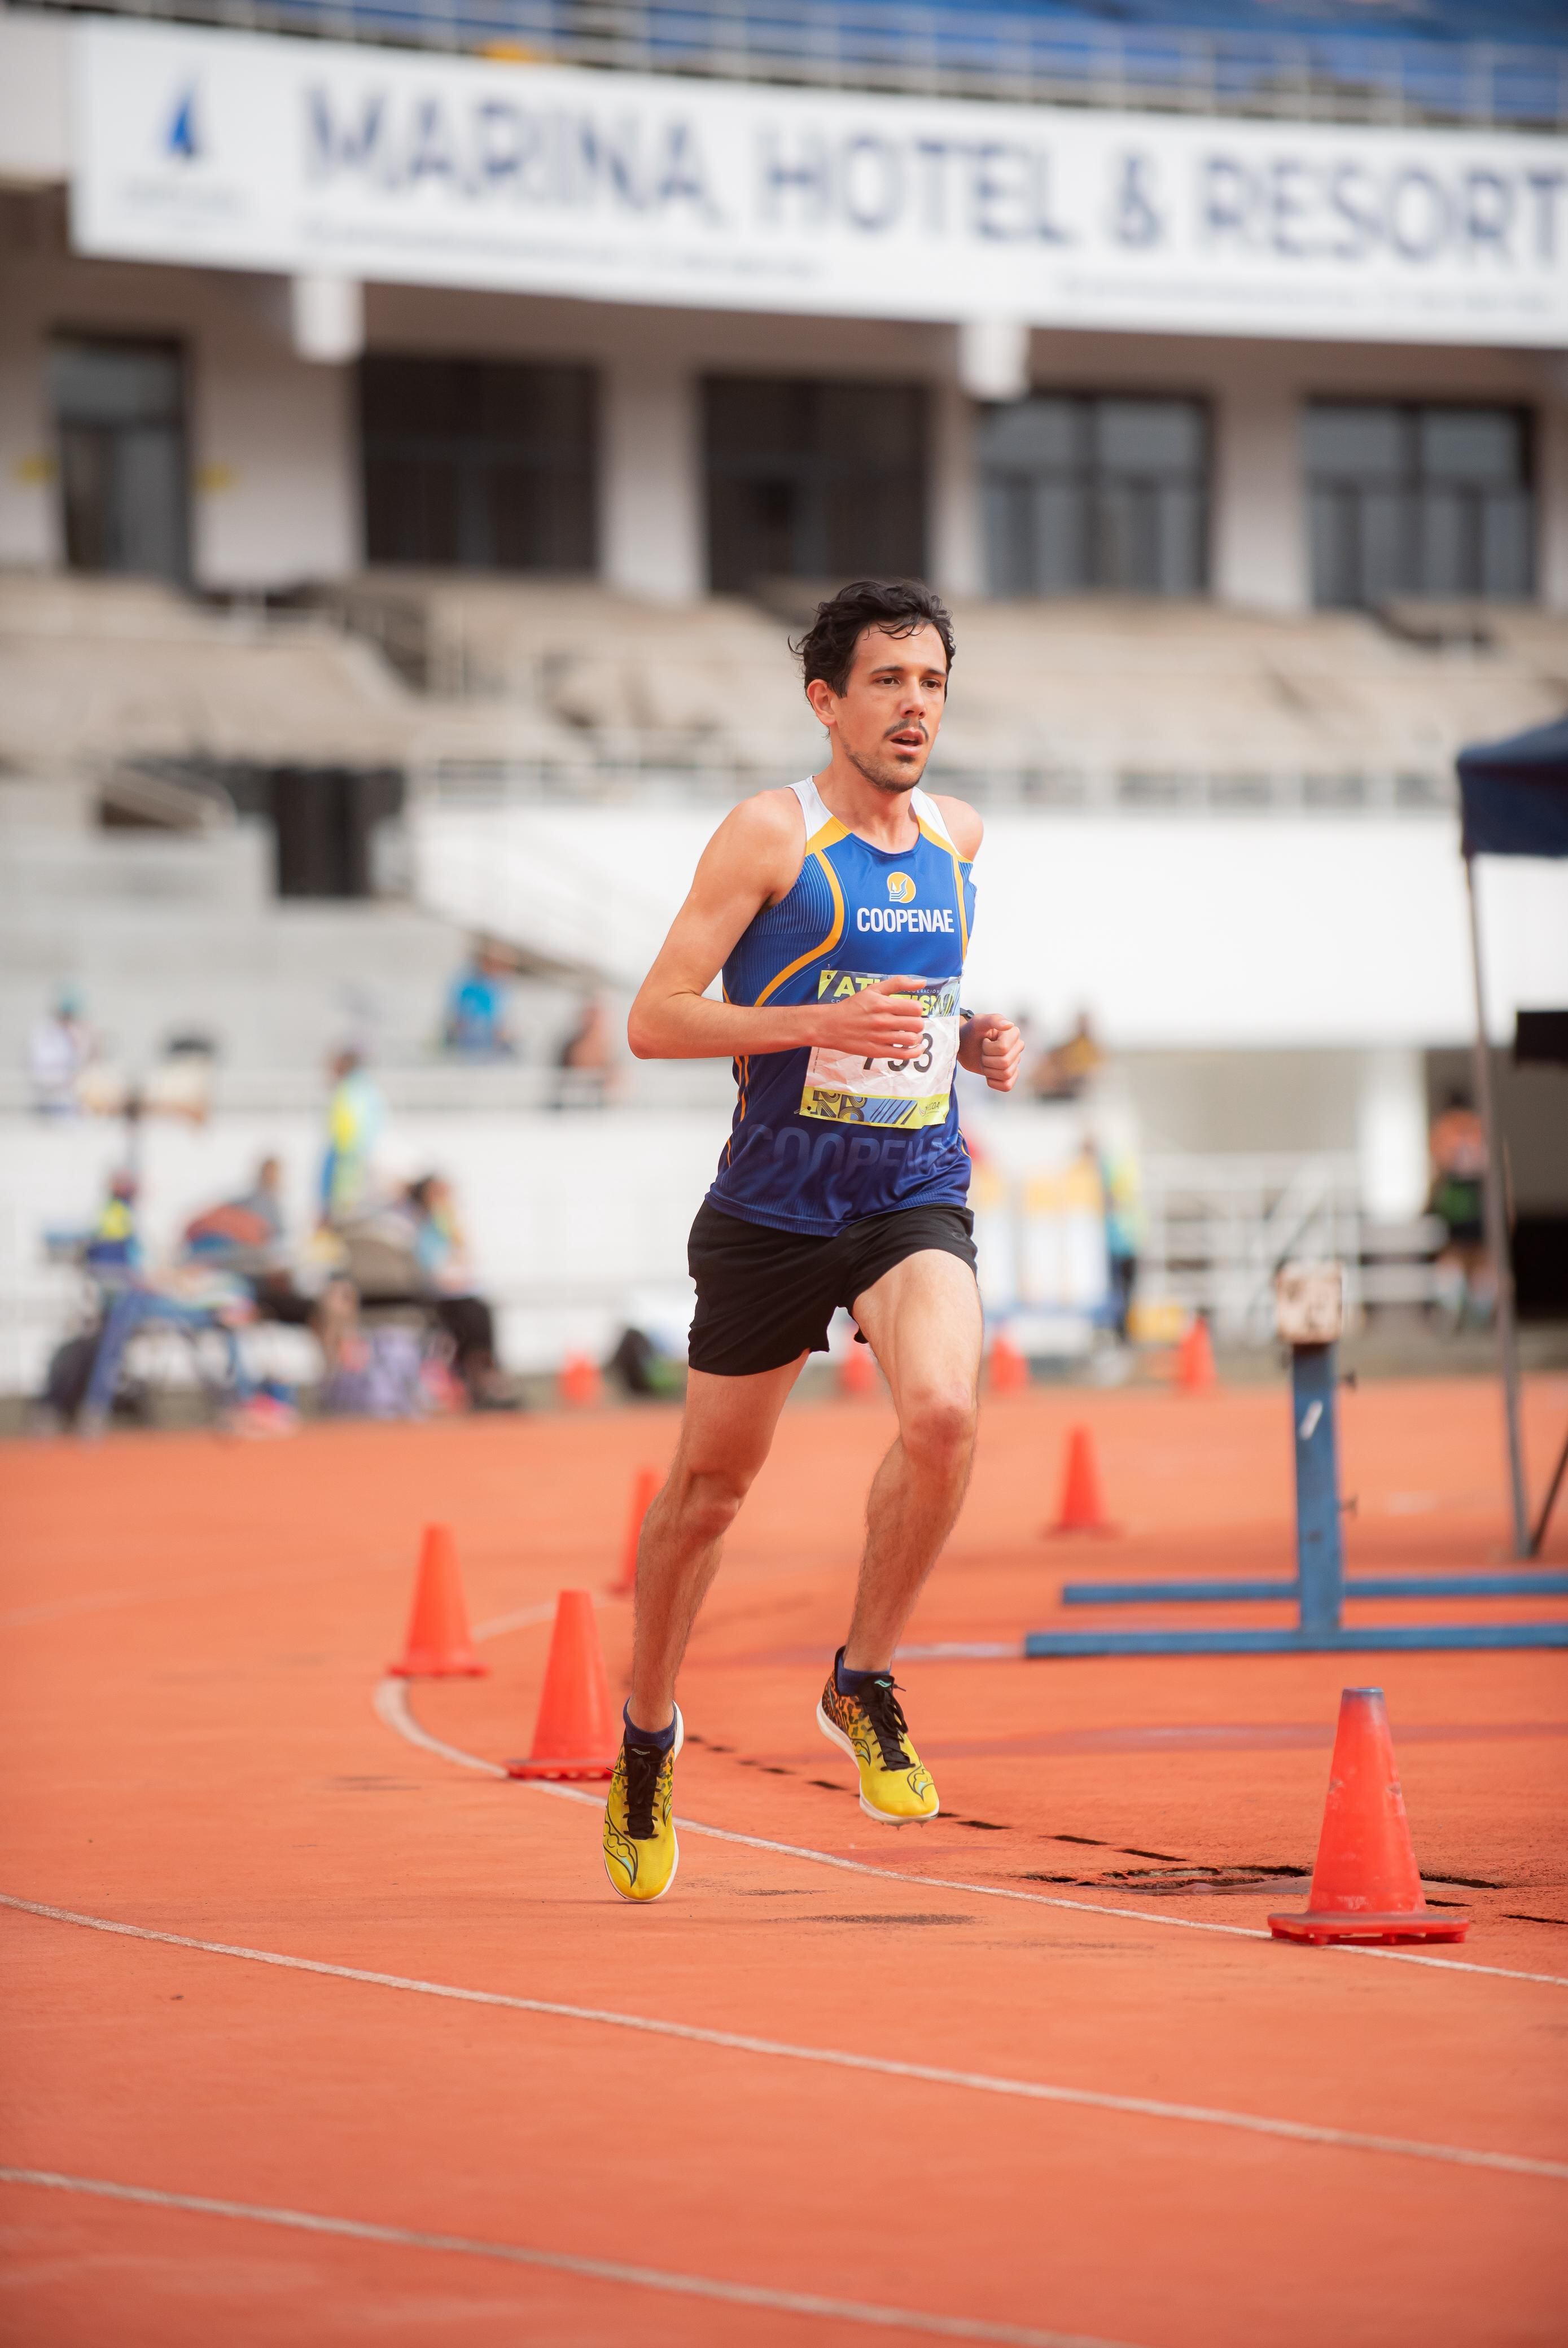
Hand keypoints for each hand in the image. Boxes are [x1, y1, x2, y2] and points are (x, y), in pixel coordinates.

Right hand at [811, 975, 928, 1058]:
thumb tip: (922, 982)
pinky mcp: (877, 1052)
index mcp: (883, 1004)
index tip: (910, 1010)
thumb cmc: (853, 1006)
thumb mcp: (873, 990)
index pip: (915, 1008)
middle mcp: (883, 1021)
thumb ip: (898, 983)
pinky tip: (918, 1047)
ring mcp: (881, 1038)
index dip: (917, 1008)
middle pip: (917, 1024)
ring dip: (917, 1036)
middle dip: (917, 1022)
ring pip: (912, 1039)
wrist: (830, 1025)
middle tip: (910, 1022)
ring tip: (911, 1033)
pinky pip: (904, 1055)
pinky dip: (916, 1052)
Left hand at [959, 1013, 1022, 1091]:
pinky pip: (1007, 1086)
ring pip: (1006, 1074)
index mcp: (1013, 1033)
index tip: (984, 1041)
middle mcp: (1017, 1047)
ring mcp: (1015, 1062)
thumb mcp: (978, 1022)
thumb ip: (993, 1020)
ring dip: (989, 1070)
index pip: (1003, 1048)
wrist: (964, 1046)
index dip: (989, 1048)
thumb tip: (1010, 1025)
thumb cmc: (971, 1032)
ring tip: (984, 1061)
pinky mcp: (1010, 1075)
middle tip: (982, 1053)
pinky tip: (988, 1075)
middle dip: (987, 1059)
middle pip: (1005, 1062)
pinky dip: (994, 1083)